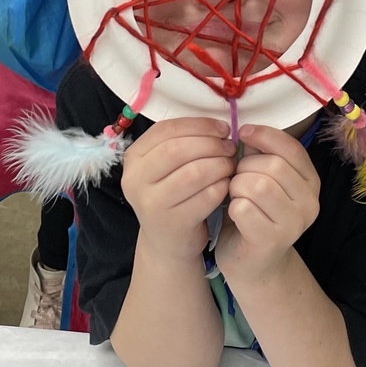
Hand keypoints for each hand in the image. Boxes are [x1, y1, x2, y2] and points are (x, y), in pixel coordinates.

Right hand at [121, 118, 235, 262]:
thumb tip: (221, 127)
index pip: (166, 130)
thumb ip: (185, 142)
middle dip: (211, 144)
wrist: (168, 241)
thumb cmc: (175, 194)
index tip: (223, 128)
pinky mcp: (173, 222)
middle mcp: (135, 179)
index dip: (199, 125)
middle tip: (231, 148)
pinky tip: (227, 185)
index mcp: (134, 157)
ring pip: (194, 173)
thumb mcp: (169, 166)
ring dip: (220, 165)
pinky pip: (206, 197)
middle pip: (178, 150)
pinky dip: (222, 187)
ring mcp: (151, 203)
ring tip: (231, 165)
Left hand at [214, 124, 320, 283]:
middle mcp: (310, 202)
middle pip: (273, 166)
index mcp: (310, 182)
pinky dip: (232, 208)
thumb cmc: (254, 213)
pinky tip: (235, 214)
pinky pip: (244, 209)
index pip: (292, 148)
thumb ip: (259, 154)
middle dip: (245, 167)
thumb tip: (247, 130)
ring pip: (258, 185)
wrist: (253, 261)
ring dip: (237, 187)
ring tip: (235, 196)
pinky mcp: (273, 241)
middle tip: (236, 179)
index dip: (265, 135)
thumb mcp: (261, 178)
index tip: (243, 133)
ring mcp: (294, 224)